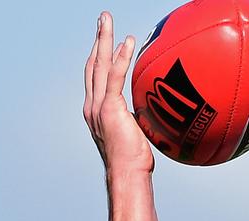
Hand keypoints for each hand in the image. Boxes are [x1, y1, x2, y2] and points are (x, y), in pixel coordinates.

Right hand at [84, 12, 153, 173]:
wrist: (127, 175)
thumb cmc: (135, 163)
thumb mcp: (135, 134)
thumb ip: (138, 119)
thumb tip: (156, 113)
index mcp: (96, 112)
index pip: (96, 77)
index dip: (100, 56)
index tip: (107, 41)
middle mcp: (92, 106)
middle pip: (93, 64)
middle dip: (98, 40)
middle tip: (103, 20)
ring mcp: (98, 107)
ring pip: (99, 64)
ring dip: (104, 39)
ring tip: (107, 19)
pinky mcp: (109, 108)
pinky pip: (115, 76)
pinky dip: (121, 57)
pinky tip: (128, 41)